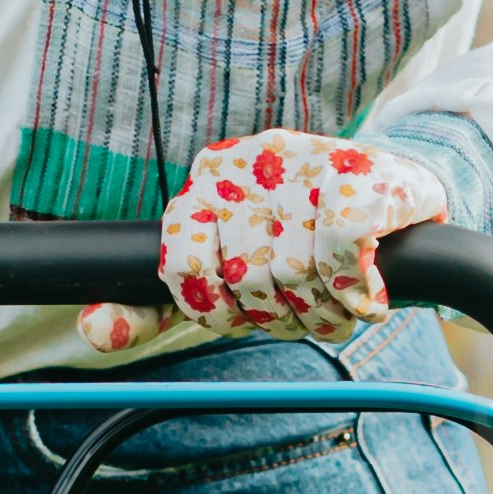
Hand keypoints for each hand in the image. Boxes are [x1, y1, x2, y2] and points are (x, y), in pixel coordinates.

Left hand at [79, 126, 452, 358]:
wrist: (397, 194)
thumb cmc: (304, 239)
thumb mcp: (226, 269)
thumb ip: (162, 303)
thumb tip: (95, 332)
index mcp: (204, 182)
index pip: (182, 266)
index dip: (218, 309)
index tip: (247, 314)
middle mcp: (245, 163)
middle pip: (244, 281)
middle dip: (279, 316)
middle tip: (306, 308)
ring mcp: (301, 161)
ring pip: (295, 273)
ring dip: (325, 311)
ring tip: (340, 298)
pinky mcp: (355, 172)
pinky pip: (340, 253)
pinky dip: (358, 289)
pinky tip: (368, 286)